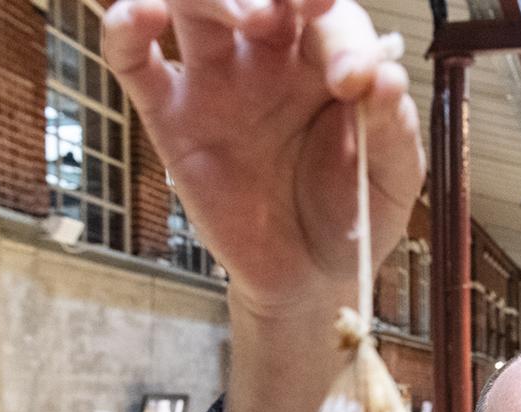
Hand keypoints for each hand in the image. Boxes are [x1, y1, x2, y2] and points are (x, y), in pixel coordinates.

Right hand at [102, 0, 424, 314]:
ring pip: (195, 6)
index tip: (354, 81)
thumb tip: (385, 78)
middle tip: (289, 12)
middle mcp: (271, 56)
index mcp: (330, 58)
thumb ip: (392, 128)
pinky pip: (135, 62)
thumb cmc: (355, 214)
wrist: (310, 276)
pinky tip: (138, 16)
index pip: (332, 18)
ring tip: (247, 17)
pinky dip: (126, 29)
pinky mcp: (171, 117)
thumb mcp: (394, 176)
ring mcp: (217, 81)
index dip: (342, 38)